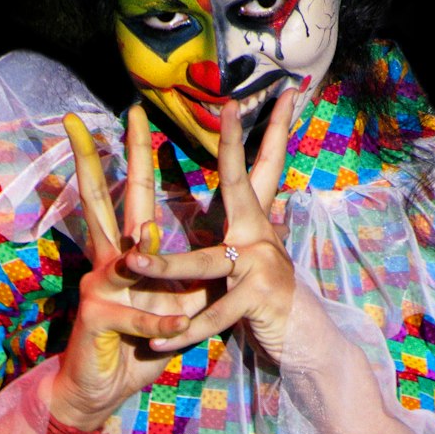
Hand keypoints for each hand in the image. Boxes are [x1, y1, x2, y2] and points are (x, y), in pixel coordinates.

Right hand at [49, 104, 210, 427]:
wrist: (97, 391)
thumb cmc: (136, 346)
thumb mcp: (171, 305)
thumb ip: (189, 277)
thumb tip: (227, 250)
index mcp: (126, 255)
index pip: (128, 196)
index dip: (132, 156)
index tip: (136, 114)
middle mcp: (107, 263)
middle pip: (104, 201)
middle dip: (105, 159)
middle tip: (118, 121)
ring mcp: (98, 288)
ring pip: (126, 263)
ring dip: (145, 255)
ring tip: (152, 236)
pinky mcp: (97, 319)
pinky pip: (135, 316)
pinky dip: (159, 322)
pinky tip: (176, 327)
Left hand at [123, 87, 297, 363]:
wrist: (300, 339)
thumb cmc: (261, 299)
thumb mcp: (240, 263)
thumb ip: (224, 235)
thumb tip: (215, 208)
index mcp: (251, 223)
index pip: (254, 168)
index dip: (259, 130)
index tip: (258, 94)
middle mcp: (259, 236)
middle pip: (241, 184)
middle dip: (233, 146)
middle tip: (229, 107)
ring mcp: (261, 266)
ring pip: (205, 263)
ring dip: (166, 266)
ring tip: (134, 262)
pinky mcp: (259, 300)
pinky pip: (214, 316)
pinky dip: (184, 331)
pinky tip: (159, 339)